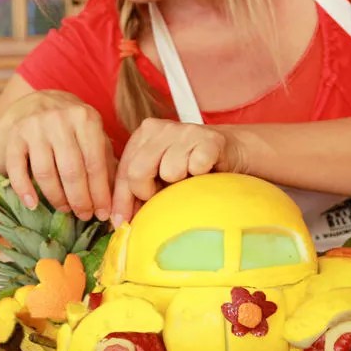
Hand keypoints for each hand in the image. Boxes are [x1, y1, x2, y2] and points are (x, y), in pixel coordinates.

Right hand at [1, 90, 115, 219]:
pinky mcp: (14, 135)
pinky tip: (33, 204)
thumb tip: (115, 200)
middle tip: (84, 215)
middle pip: (71, 171)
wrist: (41, 100)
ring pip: (45, 172)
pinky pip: (17, 168)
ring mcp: (34, 126)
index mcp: (86, 119)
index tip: (103, 214)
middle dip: (80, 199)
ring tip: (65, 209)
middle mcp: (60, 119)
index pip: (95, 164)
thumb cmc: (74, 126)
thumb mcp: (94, 135)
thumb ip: (106, 162)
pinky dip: (24, 190)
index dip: (100, 193)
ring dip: (56, 197)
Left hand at [110, 119, 238, 225]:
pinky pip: (197, 166)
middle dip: (147, 192)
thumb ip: (138, 191)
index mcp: (143, 135)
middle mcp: (161, 128)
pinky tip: (205, 171)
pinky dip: (201, 175)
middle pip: (138, 171)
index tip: (120, 222)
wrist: (232, 151)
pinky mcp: (209, 139)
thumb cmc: (191, 168)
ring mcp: (186, 131)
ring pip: (170, 171)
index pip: (124, 170)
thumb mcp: (160, 176)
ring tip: (189, 177)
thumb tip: (119, 221)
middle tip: (163, 194)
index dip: (121, 199)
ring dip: (180, 182)